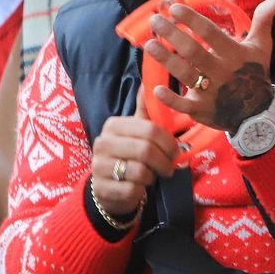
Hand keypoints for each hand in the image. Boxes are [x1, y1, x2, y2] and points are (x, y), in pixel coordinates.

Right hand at [91, 97, 179, 218]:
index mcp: (113, 126)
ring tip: (151, 176)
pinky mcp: (102, 189)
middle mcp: (102, 143)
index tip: (175, 152)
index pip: (149, 129)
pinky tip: (138, 188)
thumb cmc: (128, 155)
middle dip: (164, 162)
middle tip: (169, 168)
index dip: (168, 142)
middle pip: (146, 150)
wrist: (108, 187)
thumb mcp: (135, 132)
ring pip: (141, 172)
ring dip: (153, 177)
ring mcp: (99, 166)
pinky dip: (142, 191)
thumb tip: (148, 82)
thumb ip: (144, 109)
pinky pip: (134, 190)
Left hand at [144, 0, 274, 132]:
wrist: (257, 113)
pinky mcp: (202, 109)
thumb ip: (263, 21)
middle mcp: (221, 71)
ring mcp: (210, 92)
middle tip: (155, 20)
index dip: (192, 19)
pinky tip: (155, 87)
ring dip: (165, 59)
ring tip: (149, 44)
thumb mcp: (261, 47)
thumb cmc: (254, 74)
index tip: (174, 7)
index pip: (210, 33)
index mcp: (233, 54)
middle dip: (172, 34)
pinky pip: (184, 105)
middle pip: (193, 51)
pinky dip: (170, 98)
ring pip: (185, 74)